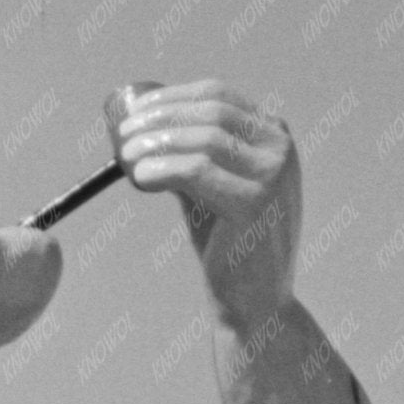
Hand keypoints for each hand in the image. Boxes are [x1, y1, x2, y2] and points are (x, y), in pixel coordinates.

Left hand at [105, 78, 299, 323]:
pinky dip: (163, 168)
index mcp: (274, 138)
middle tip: (124, 133)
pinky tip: (140, 176)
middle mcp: (279, 150)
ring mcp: (271, 176)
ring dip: (157, 143)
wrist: (256, 307)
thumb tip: (143, 127)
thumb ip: (191, 158)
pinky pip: (197, 172)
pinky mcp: (254, 203)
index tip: (137, 109)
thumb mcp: (211, 191)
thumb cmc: (229, 250)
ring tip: (125, 157)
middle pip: (210, 114)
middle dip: (160, 117)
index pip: (218, 97)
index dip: (172, 97)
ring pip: (203, 141)